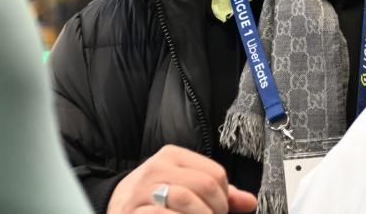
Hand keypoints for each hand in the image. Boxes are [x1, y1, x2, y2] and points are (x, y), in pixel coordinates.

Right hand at [106, 145, 257, 213]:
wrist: (116, 205)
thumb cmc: (156, 197)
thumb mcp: (184, 185)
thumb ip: (217, 193)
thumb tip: (249, 202)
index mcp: (172, 156)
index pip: (215, 173)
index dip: (224, 198)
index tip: (219, 210)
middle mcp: (157, 168)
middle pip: (204, 185)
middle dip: (215, 210)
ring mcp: (143, 190)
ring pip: (185, 199)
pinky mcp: (133, 211)